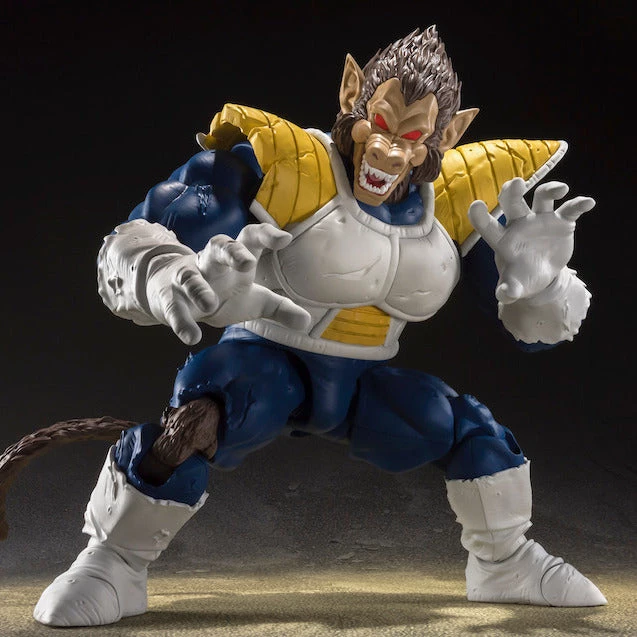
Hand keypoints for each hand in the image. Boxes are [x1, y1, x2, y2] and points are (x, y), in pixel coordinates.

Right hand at [146, 224, 310, 344]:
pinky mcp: (168, 298)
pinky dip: (180, 321)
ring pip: (189, 275)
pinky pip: (172, 306)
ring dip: (198, 288)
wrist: (170, 293)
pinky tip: (190, 337)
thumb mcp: (253, 300)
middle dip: (231, 252)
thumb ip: (279, 308)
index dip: (266, 235)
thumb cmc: (220, 292)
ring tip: (209, 304)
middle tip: (246, 263)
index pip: (249, 238)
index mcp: (234, 259)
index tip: (285, 240)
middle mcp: (210, 263)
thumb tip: (306, 321)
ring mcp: (187, 278)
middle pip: (218, 246)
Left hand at [468, 178, 594, 303]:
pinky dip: (579, 204)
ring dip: (550, 190)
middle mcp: (519, 223)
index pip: (487, 226)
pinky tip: (588, 203)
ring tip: (561, 190)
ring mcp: (540, 220)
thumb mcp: (515, 286)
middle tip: (517, 183)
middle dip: (513, 191)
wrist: (542, 274)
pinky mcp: (561, 222)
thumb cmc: (521, 276)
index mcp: (503, 239)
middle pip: (512, 202)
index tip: (476, 205)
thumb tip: (505, 295)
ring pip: (542, 197)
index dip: (480, 216)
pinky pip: (570, 209)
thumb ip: (508, 290)